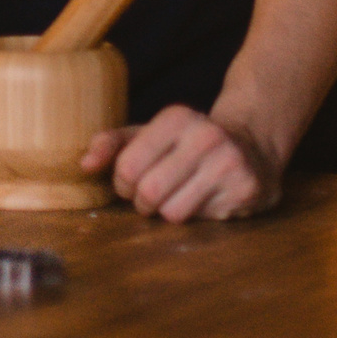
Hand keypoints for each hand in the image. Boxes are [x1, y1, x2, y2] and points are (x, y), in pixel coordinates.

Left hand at [82, 105, 283, 221]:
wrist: (252, 145)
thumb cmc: (187, 143)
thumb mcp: (149, 134)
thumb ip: (112, 144)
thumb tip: (84, 165)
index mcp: (176, 117)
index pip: (127, 167)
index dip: (122, 184)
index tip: (130, 183)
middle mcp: (206, 136)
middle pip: (149, 192)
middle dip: (142, 202)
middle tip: (150, 197)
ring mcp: (230, 162)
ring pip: (173, 213)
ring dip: (168, 212)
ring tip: (178, 196)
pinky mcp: (247, 188)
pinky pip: (202, 220)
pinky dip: (197, 215)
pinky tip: (206, 197)